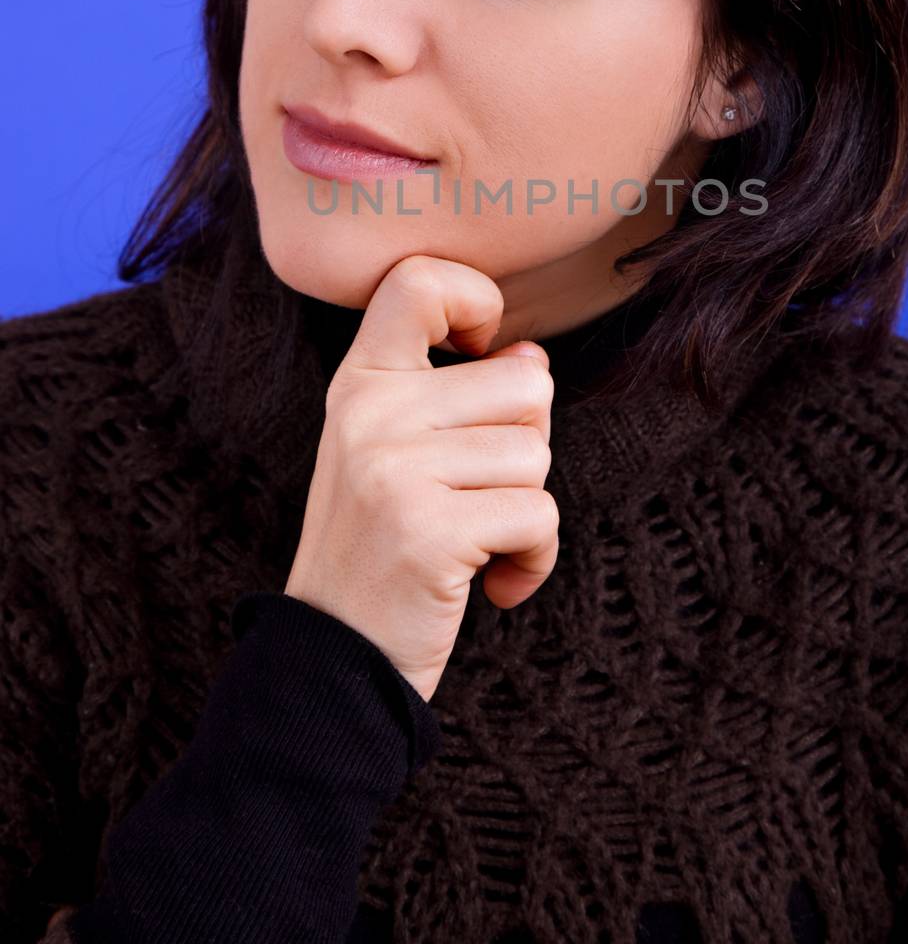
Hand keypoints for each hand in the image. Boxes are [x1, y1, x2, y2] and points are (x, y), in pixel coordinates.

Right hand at [283, 255, 557, 702]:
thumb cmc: (381, 551)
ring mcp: (394, 469)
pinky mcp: (429, 530)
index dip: (473, 298)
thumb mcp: (398, 455)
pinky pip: (539, 515)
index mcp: (360, 383)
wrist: (332, 663)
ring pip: (537, 453)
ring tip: (475, 543)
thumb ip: (461, 397)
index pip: (418, 280)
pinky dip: (534, 559)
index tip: (478, 351)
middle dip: (524, 447)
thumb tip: (532, 357)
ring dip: (526, 513)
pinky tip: (492, 585)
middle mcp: (370, 413)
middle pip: (524, 385)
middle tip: (476, 496)